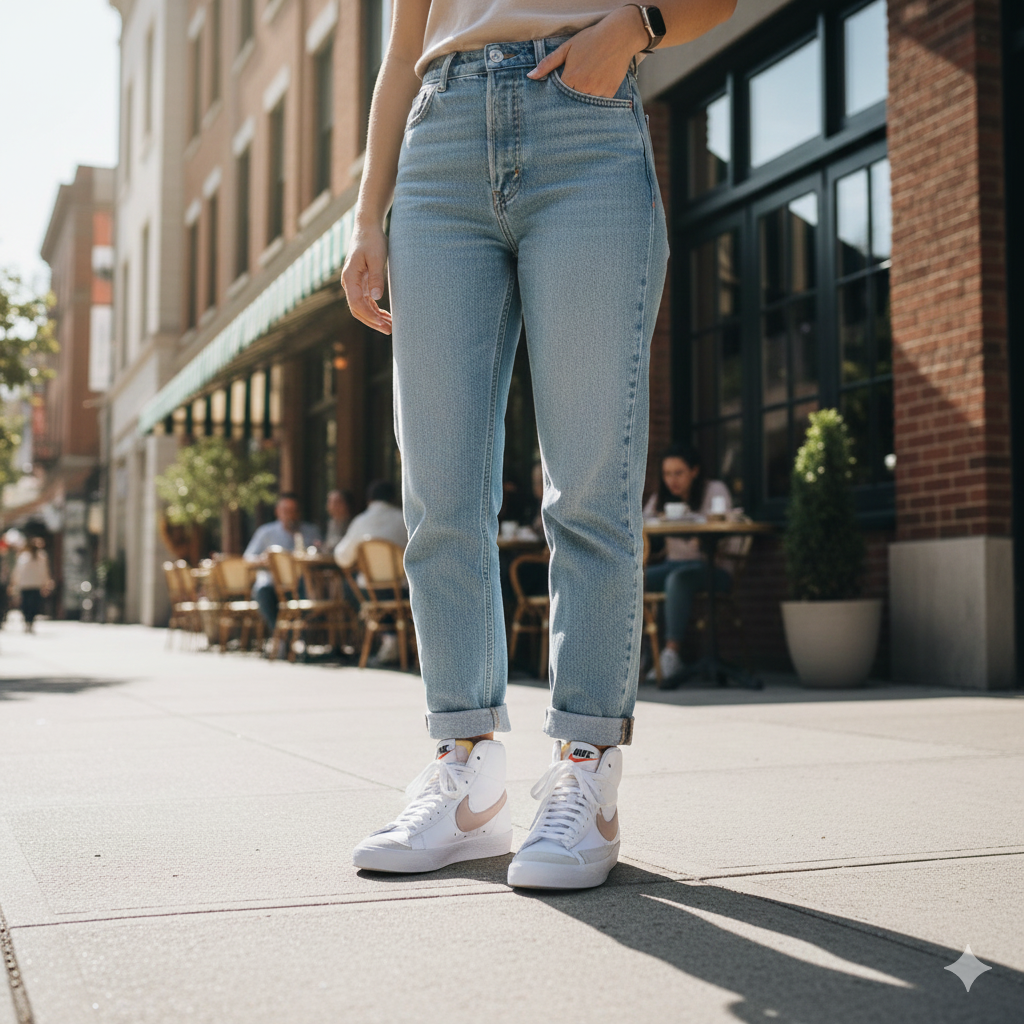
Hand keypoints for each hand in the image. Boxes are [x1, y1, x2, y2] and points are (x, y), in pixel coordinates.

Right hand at [341, 221, 393, 334]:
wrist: (367, 228)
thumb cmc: (373, 241)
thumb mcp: (377, 258)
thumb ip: (376, 278)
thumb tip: (376, 298)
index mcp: (350, 278)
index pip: (357, 304)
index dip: (370, 317)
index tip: (383, 325)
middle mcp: (349, 283)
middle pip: (358, 310)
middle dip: (373, 322)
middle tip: (389, 330)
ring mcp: (354, 284)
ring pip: (362, 308)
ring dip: (375, 318)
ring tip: (390, 326)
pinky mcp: (361, 283)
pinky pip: (366, 302)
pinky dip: (375, 310)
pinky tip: (386, 316)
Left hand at [526, 6, 649, 97]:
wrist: (619, 36)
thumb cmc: (591, 40)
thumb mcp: (567, 48)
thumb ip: (548, 64)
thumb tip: (531, 76)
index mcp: (570, 78)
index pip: (559, 96)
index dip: (558, 96)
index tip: (561, 94)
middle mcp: (584, 88)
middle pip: (572, 103)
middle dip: (570, 100)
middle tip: (575, 90)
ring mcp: (598, 92)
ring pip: (586, 104)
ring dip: (583, 101)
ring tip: (587, 87)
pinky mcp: (610, 94)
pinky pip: (600, 103)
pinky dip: (597, 98)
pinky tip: (597, 86)